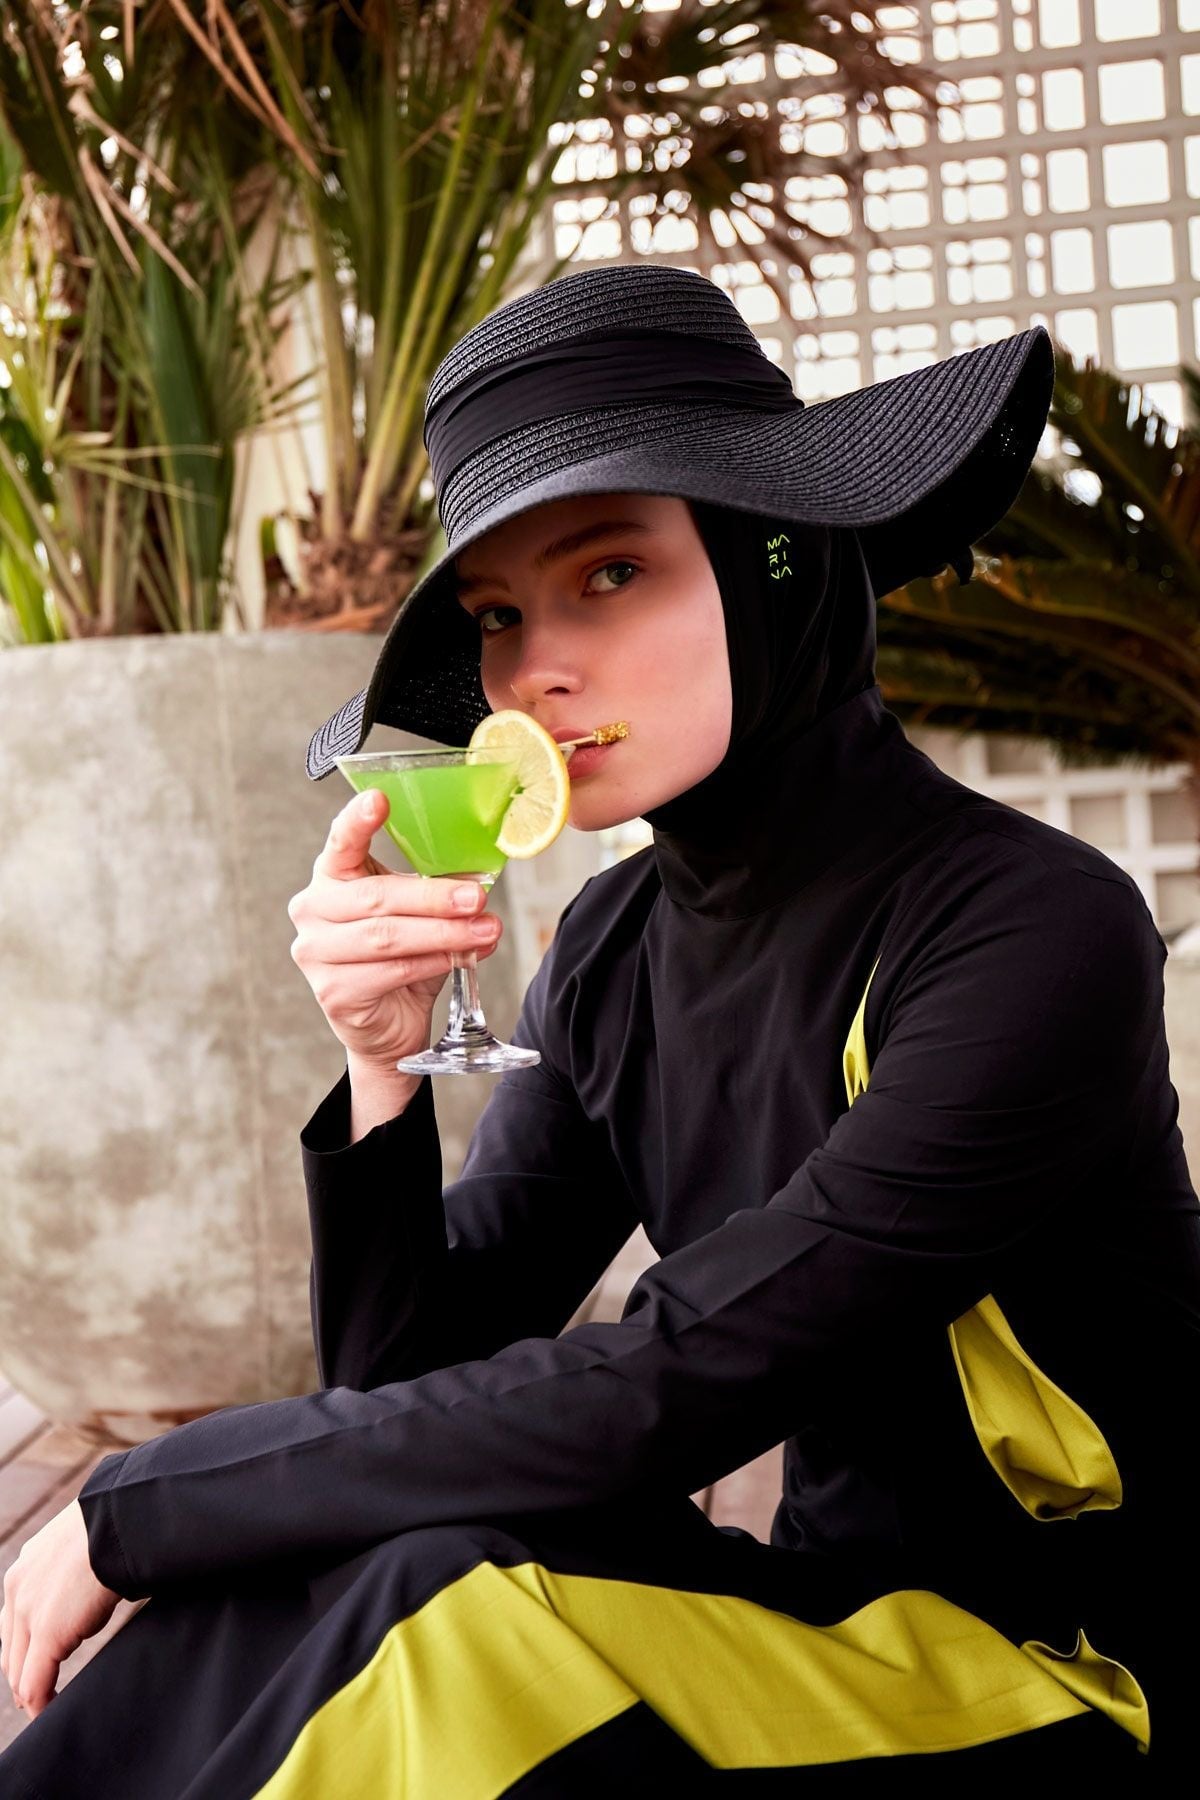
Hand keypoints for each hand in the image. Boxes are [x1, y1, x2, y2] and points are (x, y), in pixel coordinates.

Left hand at [1, 1500, 120, 1718]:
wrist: (122, 1520)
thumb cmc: (118, 1526)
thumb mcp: (84, 1546)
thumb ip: (76, 1570)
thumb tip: (97, 1583)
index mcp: (26, 1567)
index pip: (14, 1620)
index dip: (26, 1646)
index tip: (42, 1660)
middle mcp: (17, 1588)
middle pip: (10, 1648)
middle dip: (24, 1671)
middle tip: (41, 1689)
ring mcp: (28, 1612)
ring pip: (17, 1670)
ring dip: (30, 1690)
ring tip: (46, 1703)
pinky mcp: (47, 1634)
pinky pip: (34, 1684)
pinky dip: (40, 1703)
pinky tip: (50, 1710)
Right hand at [288, 786, 502, 1067]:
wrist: (387, 1027)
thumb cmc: (402, 959)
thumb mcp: (420, 917)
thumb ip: (440, 896)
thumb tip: (481, 882)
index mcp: (331, 876)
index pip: (339, 841)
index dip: (357, 820)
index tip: (380, 798)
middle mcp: (312, 910)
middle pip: (377, 897)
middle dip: (434, 897)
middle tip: (477, 897)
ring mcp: (316, 952)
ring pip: (387, 936)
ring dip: (443, 933)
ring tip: (484, 930)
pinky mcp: (333, 991)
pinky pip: (390, 971)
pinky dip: (433, 962)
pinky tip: (460, 958)